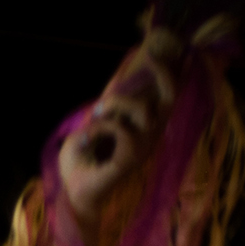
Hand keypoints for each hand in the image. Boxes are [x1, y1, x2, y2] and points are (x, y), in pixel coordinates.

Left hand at [56, 45, 177, 245]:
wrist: (74, 194)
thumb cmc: (83, 161)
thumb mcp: (92, 125)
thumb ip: (107, 109)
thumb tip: (115, 86)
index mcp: (144, 127)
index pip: (167, 97)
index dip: (170, 73)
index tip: (158, 51)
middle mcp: (149, 136)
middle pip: (170, 99)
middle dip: (164, 75)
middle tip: (151, 59)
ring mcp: (142, 149)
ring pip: (143, 110)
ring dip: (116, 103)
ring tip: (97, 113)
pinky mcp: (130, 161)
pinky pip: (123, 131)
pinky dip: (102, 127)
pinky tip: (89, 136)